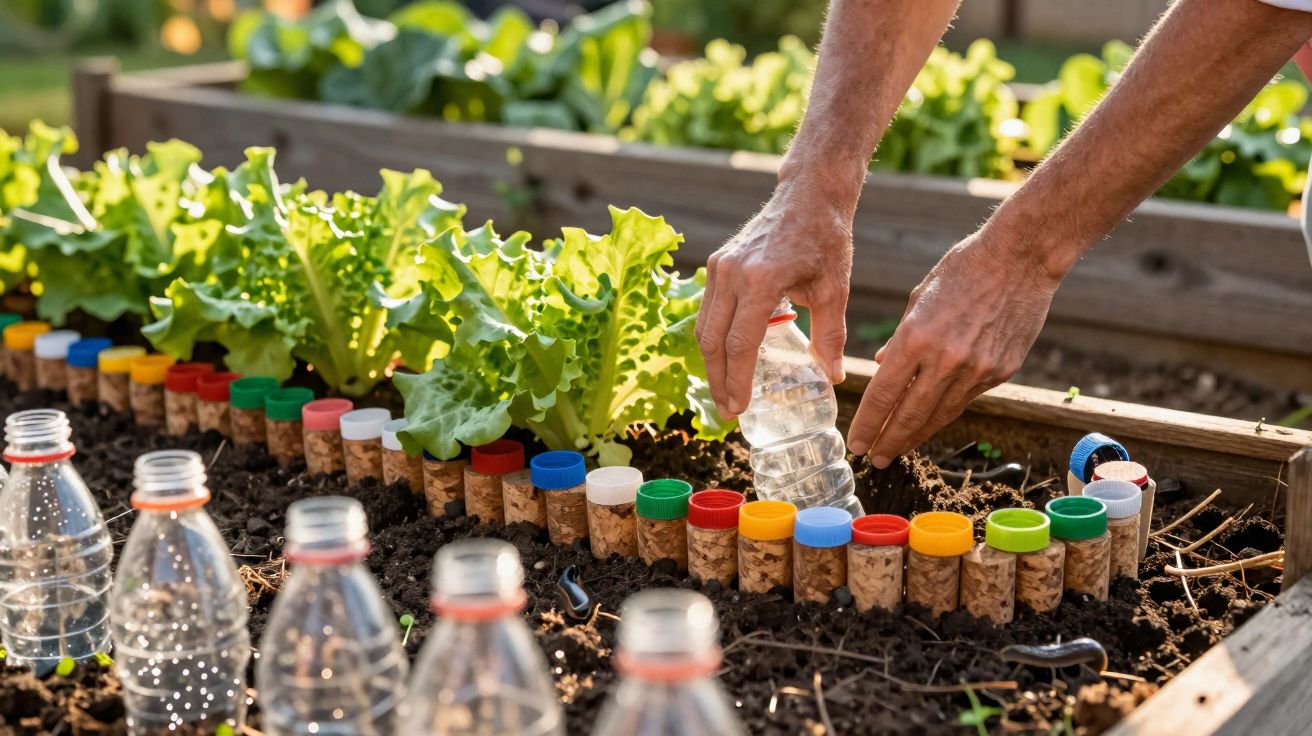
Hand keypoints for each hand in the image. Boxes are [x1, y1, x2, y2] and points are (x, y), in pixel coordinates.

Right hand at [696, 176, 854, 418]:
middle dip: (717, 380)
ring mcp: (720, 267)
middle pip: (713, 341)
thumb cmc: (826, 238)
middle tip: (728, 410)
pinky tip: (726, 358)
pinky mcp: (717, 263)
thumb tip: (834, 376)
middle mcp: (731, 273)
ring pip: (704, 327)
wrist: (808, 193)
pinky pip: (708, 310)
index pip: (740, 344)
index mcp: (760, 280)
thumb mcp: (833, 289)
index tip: (738, 407)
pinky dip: (713, 338)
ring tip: (725, 390)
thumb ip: (830, 335)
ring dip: (711, 362)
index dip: (736, 381)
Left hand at [848, 225, 1059, 467]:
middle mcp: (945, 360)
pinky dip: (945, 413)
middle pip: (909, 415)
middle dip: (888, 442)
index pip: (883, 395)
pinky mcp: (1001, 371)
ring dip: (915, 436)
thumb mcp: (919, 297)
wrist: (1023, 257)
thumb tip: (882, 364)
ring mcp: (976, 369)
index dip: (868, 424)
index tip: (856, 442)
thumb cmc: (964, 268)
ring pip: (939, 415)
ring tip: (898, 450)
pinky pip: (966, 399)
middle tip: (874, 460)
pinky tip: (932, 422)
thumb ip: (900, 338)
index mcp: (916, 338)